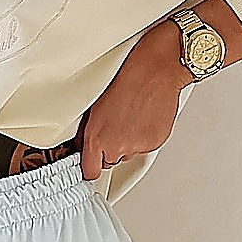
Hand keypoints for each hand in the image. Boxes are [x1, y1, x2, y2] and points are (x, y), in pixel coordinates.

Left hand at [78, 19, 195, 181]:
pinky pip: (145, 148)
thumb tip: (86, 143)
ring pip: (128, 154)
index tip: (91, 162)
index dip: (90, 166)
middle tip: (115, 126)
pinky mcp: (155, 143)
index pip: (89, 171)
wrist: (155, 70)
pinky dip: (144, 137)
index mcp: (97, 138)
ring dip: (128, 142)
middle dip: (110, 149)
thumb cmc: (127, 79)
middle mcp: (116, 147)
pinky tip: (143, 118)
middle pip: (109, 161)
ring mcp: (137, 147)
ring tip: (131, 117)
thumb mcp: (96, 105)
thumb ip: (89, 132)